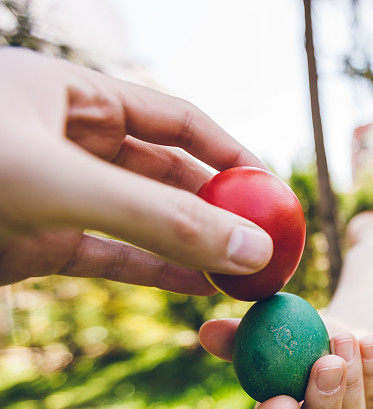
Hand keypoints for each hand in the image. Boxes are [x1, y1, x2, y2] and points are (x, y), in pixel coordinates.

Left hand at [0, 48, 272, 293]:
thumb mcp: (59, 183)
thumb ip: (157, 217)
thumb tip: (252, 249)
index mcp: (73, 95)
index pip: (176, 120)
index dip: (229, 154)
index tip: (271, 191)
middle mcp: (69, 141)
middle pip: (167, 173)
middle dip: (218, 208)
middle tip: (262, 242)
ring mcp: (55, 195)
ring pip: (142, 219)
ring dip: (192, 245)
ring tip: (239, 271)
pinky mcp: (39, 242)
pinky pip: (111, 255)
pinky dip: (156, 272)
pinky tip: (197, 287)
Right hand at [198, 319, 372, 408]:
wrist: (329, 327)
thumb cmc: (288, 334)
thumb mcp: (263, 330)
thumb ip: (236, 335)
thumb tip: (208, 330)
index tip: (279, 401)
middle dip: (322, 404)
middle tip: (326, 364)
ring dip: (351, 379)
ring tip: (343, 338)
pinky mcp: (372, 401)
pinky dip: (372, 366)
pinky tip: (365, 339)